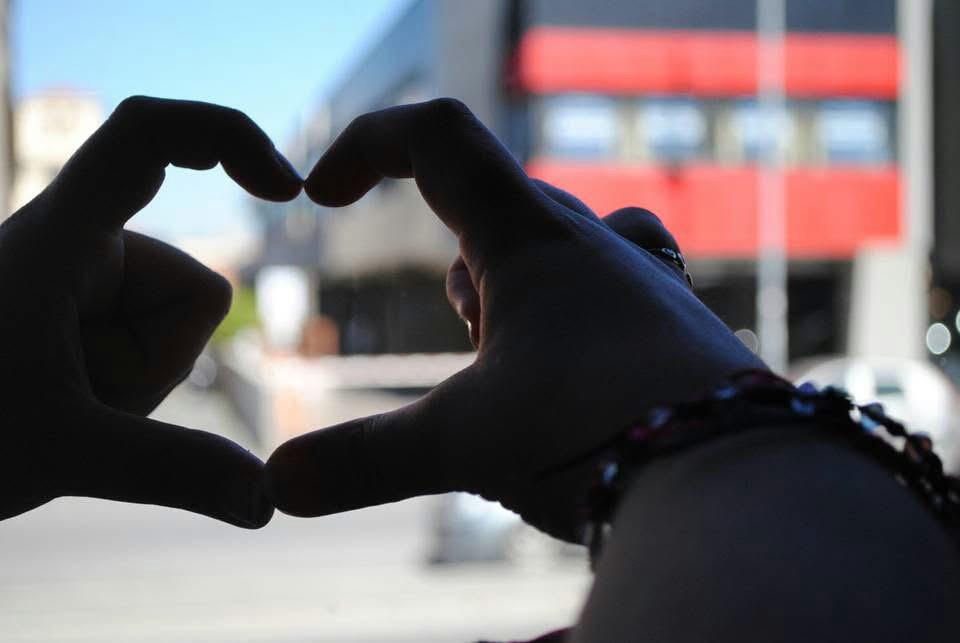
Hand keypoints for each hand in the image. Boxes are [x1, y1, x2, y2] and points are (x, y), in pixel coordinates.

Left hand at [0, 96, 300, 525]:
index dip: (229, 136)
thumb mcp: (61, 452)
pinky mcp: (72, 316)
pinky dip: (124, 386)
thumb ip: (175, 471)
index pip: (149, 133)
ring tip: (59, 410)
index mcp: (60, 238)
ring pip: (169, 330)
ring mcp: (73, 284)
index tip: (288, 189)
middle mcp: (71, 245)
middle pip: (189, 292)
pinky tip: (65, 409)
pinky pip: (145, 346)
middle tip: (76, 404)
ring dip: (135, 382)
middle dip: (159, 361)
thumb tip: (270, 501)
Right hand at [265, 99, 763, 539]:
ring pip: (560, 243)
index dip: (366, 145)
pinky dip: (573, 319)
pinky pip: (615, 288)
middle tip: (465, 328)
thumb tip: (278, 487)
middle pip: (498, 199)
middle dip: (454, 255)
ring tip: (508, 350)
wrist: (741, 481)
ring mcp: (643, 285)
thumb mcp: (467, 445)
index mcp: (530, 239)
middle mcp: (592, 246)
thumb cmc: (602, 433)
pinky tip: (576, 379)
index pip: (439, 138)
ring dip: (513, 282)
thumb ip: (366, 460)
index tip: (319, 196)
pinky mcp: (677, 331)